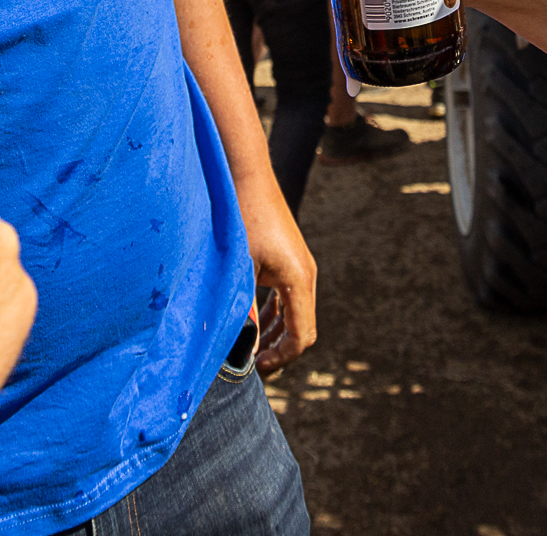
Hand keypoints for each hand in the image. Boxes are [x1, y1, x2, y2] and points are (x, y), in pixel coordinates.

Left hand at [241, 190, 317, 374]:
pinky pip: (289, 298)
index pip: (302, 335)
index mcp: (299, 280)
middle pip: (303, 328)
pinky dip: (275, 315)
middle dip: (281, 350)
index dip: (282, 358)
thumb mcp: (240, 268)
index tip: (257, 368)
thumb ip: (243, 308)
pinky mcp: (290, 260)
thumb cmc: (242, 219)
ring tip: (251, 349)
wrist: (247, 178)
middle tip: (253, 365)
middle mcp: (306, 276)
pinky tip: (254, 322)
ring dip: (276, 333)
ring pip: (296, 314)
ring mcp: (300, 267)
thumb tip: (242, 346)